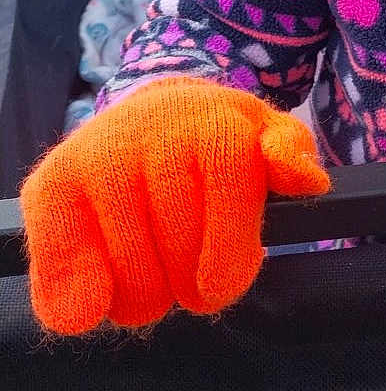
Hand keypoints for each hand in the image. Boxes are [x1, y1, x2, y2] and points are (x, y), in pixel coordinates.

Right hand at [20, 76, 329, 334]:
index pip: (227, 191)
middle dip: (191, 281)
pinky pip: (62, 268)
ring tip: (156, 271)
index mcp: (213, 123)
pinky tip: (99, 297)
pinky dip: (79, 299)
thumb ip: (289, 156)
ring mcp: (96, 158)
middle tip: (191, 276)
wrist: (150, 111)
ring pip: (129, 270)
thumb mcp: (265, 134)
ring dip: (147, 294)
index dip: (230, 251)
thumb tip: (309, 180)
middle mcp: (152, 133)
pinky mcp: (50, 187)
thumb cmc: (217, 136)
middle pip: (179, 243)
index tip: (224, 283)